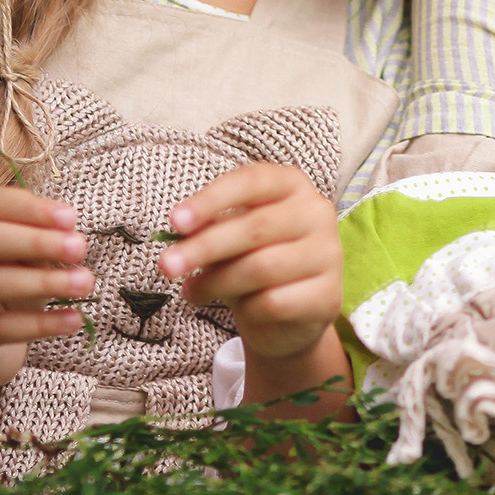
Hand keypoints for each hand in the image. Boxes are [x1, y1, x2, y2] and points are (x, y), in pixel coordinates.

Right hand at [0, 185, 89, 388]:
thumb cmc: (0, 281)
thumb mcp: (17, 254)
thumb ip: (34, 240)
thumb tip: (68, 236)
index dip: (27, 208)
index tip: (71, 218)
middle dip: (33, 241)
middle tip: (80, 248)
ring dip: (42, 281)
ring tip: (84, 283)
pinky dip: (39, 323)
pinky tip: (73, 319)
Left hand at [160, 163, 342, 362]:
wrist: (290, 313)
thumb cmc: (254, 260)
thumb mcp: (231, 237)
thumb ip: (211, 228)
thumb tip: (180, 234)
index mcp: (292, 185)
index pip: (252, 181)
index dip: (212, 199)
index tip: (175, 222)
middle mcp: (316, 213)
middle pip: (255, 227)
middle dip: (204, 247)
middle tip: (166, 266)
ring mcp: (329, 255)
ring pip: (261, 268)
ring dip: (216, 282)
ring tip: (191, 291)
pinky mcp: (328, 296)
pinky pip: (274, 302)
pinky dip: (246, 309)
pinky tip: (238, 310)